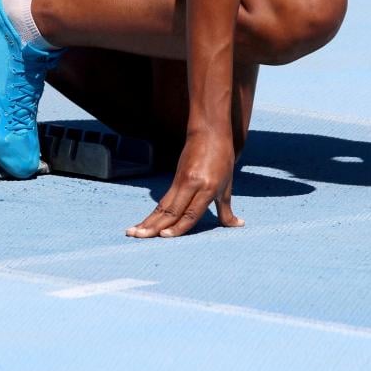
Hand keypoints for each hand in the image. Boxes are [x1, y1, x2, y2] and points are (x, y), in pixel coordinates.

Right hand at [126, 132, 244, 237]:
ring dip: (147, 222)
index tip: (164, 236)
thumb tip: (239, 225)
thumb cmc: (222, 160)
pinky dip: (152, 215)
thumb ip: (227, 209)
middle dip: (154, 226)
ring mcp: (180, 182)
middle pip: (171, 210)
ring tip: (132, 232)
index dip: (178, 226)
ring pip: (162, 207)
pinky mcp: (174, 180)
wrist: (209, 133)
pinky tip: (142, 224)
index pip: (191, 212)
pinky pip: (162, 201)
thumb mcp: (227, 185)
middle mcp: (191, 186)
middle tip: (139, 237)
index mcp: (207, 188)